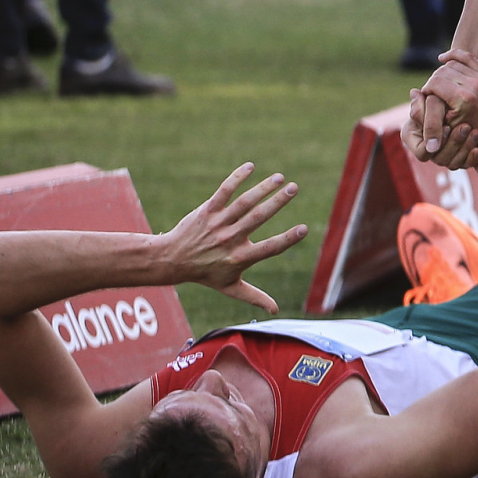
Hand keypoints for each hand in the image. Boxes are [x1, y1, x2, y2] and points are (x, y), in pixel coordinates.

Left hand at [161, 165, 306, 311]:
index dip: (288, 239)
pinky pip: (224, 191)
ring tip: (279, 177)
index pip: (269, 248)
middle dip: (278, 202)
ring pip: (244, 202)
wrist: (172, 260)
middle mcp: (231, 239)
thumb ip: (254, 297)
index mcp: (240, 258)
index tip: (305, 229)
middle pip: (258, 218)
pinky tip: (250, 167)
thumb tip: (276, 310)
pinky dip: (236, 178)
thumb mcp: (230, 288)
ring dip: (263, 188)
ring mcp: (219, 223)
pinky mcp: (208, 210)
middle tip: (294, 187)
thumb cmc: (205, 274)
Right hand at [404, 86, 477, 169]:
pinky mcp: (458, 159)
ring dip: (465, 147)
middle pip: (440, 159)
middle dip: (454, 142)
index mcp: (411, 137)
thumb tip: (414, 93)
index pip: (422, 152)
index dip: (435, 139)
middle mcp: (426, 150)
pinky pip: (464, 165)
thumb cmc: (439, 102)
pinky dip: (471, 158)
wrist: (458, 107)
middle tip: (466, 127)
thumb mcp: (431, 103)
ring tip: (476, 132)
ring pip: (452, 164)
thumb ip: (423, 104)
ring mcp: (442, 157)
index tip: (447, 127)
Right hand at [409, 50, 477, 166]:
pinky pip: (469, 59)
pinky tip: (444, 59)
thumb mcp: (444, 124)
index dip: (427, 89)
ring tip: (438, 81)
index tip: (425, 96)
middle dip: (434, 80)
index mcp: (463, 98)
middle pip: (444, 71)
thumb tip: (414, 91)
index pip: (435, 82)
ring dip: (443, 70)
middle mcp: (476, 86)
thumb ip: (429, 108)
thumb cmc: (464, 136)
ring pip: (454, 64)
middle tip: (431, 89)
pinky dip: (456, 56)